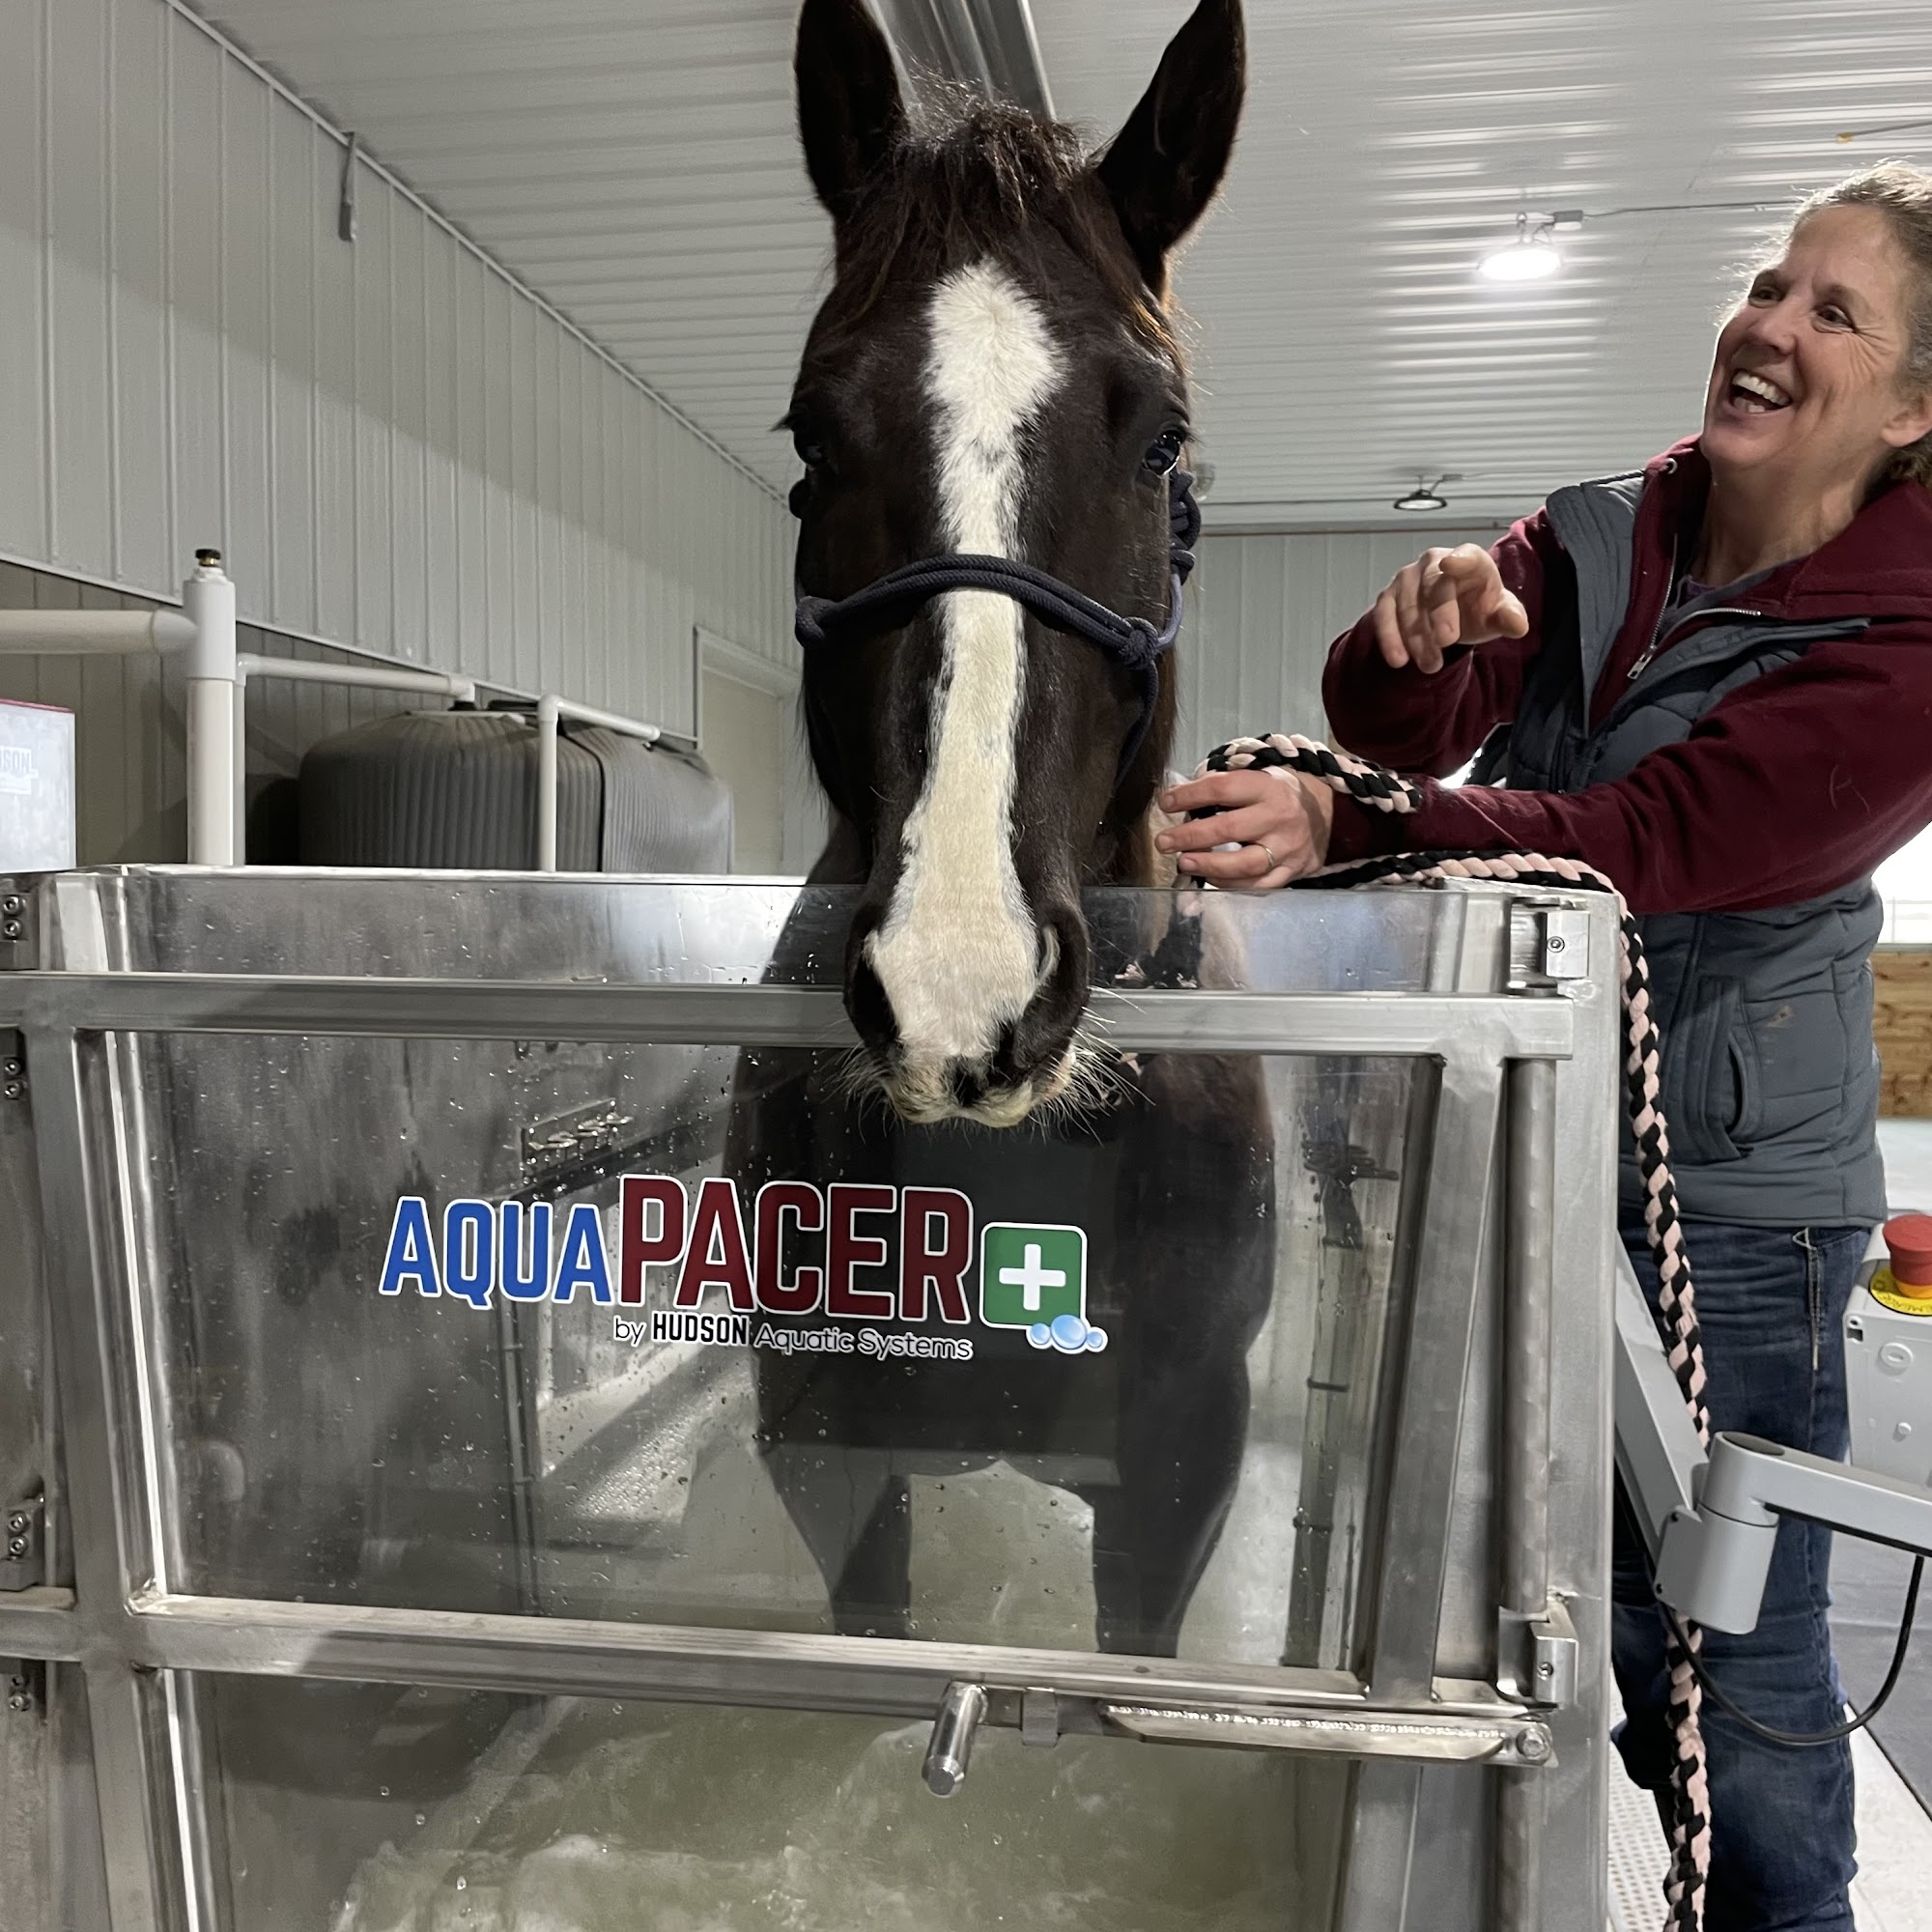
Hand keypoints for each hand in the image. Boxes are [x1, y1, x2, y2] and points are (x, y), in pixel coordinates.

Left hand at [1154, 769, 1333, 887]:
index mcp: (1268, 787)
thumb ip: (1223, 788)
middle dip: (1190, 836)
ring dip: (1208, 865)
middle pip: (1228, 829)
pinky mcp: (1291, 872)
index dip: (1189, 796)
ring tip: (1183, 862)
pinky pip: (1256, 886)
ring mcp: (1287, 848)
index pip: (1222, 789)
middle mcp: (1279, 818)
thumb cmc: (1278, 795)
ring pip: (1243, 864)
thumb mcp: (1258, 779)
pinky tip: (1209, 879)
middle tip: (1164, 842)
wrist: (1326, 814)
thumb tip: (1180, 801)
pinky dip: (1229, 885)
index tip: (1166, 803)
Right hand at [1373, 544, 1528, 673]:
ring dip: (1418, 637)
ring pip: (1408, 605)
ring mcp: (1407, 578)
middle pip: (1434, 586)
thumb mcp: (1497, 615)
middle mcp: (1434, 561)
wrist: (1449, 617)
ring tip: (1431, 665)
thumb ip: (1509, 618)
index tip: (1451, 565)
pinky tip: (1398, 660)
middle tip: (1446, 642)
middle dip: (1439, 614)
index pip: (1466, 556)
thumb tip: (1518, 625)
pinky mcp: (1388, 597)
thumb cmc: (1477, 610)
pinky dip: (1390, 638)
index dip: (1459, 560)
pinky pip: (1384, 615)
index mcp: (1469, 560)